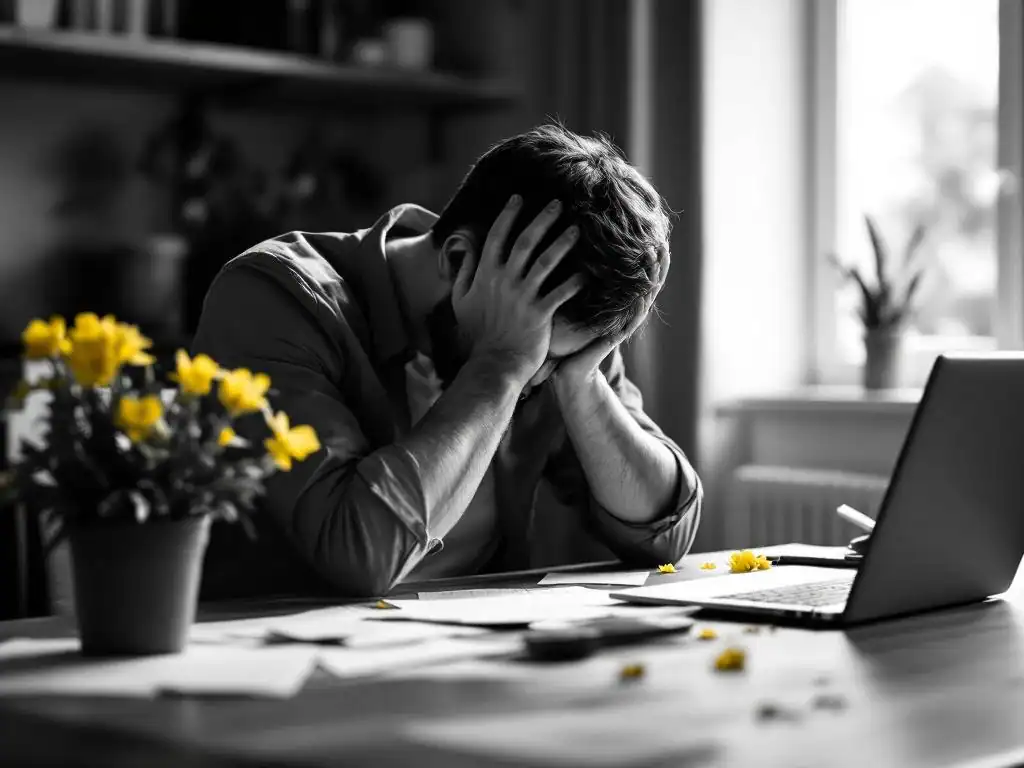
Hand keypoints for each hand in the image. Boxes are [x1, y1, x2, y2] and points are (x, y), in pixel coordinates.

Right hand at [453, 195, 583, 386]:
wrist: (492, 364)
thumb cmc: (477, 334)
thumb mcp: (461, 300)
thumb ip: (464, 272)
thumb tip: (467, 248)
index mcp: (485, 275)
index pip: (496, 237)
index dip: (507, 215)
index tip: (518, 198)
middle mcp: (505, 281)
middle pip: (526, 242)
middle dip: (542, 220)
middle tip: (558, 204)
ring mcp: (523, 297)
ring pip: (546, 262)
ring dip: (562, 243)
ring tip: (576, 230)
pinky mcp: (540, 314)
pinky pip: (561, 293)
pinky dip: (575, 283)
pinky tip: (588, 273)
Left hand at [554, 244, 670, 386]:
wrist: (563, 367)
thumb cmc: (565, 335)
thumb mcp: (571, 302)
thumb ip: (575, 282)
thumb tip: (567, 251)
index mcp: (616, 302)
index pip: (636, 276)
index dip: (646, 258)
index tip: (652, 234)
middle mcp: (624, 312)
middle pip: (648, 283)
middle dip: (657, 263)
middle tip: (663, 239)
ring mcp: (623, 324)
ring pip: (645, 297)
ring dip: (654, 278)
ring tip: (659, 255)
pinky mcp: (618, 336)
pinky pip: (634, 317)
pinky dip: (641, 303)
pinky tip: (646, 289)